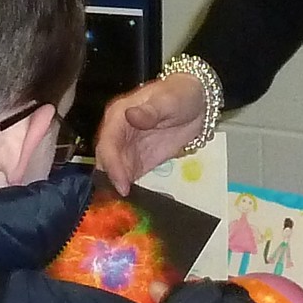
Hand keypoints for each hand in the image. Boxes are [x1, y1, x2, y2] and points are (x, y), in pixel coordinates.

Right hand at [94, 73, 204, 194]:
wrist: (196, 102)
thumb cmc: (180, 95)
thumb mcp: (168, 100)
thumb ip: (150, 111)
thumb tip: (131, 116)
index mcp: (119, 115)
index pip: (108, 141)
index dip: (112, 163)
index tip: (120, 183)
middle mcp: (117, 133)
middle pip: (106, 160)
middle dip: (110, 180)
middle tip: (118, 201)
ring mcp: (127, 149)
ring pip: (113, 171)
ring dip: (115, 187)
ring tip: (121, 208)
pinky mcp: (138, 161)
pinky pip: (128, 177)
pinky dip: (127, 189)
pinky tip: (131, 203)